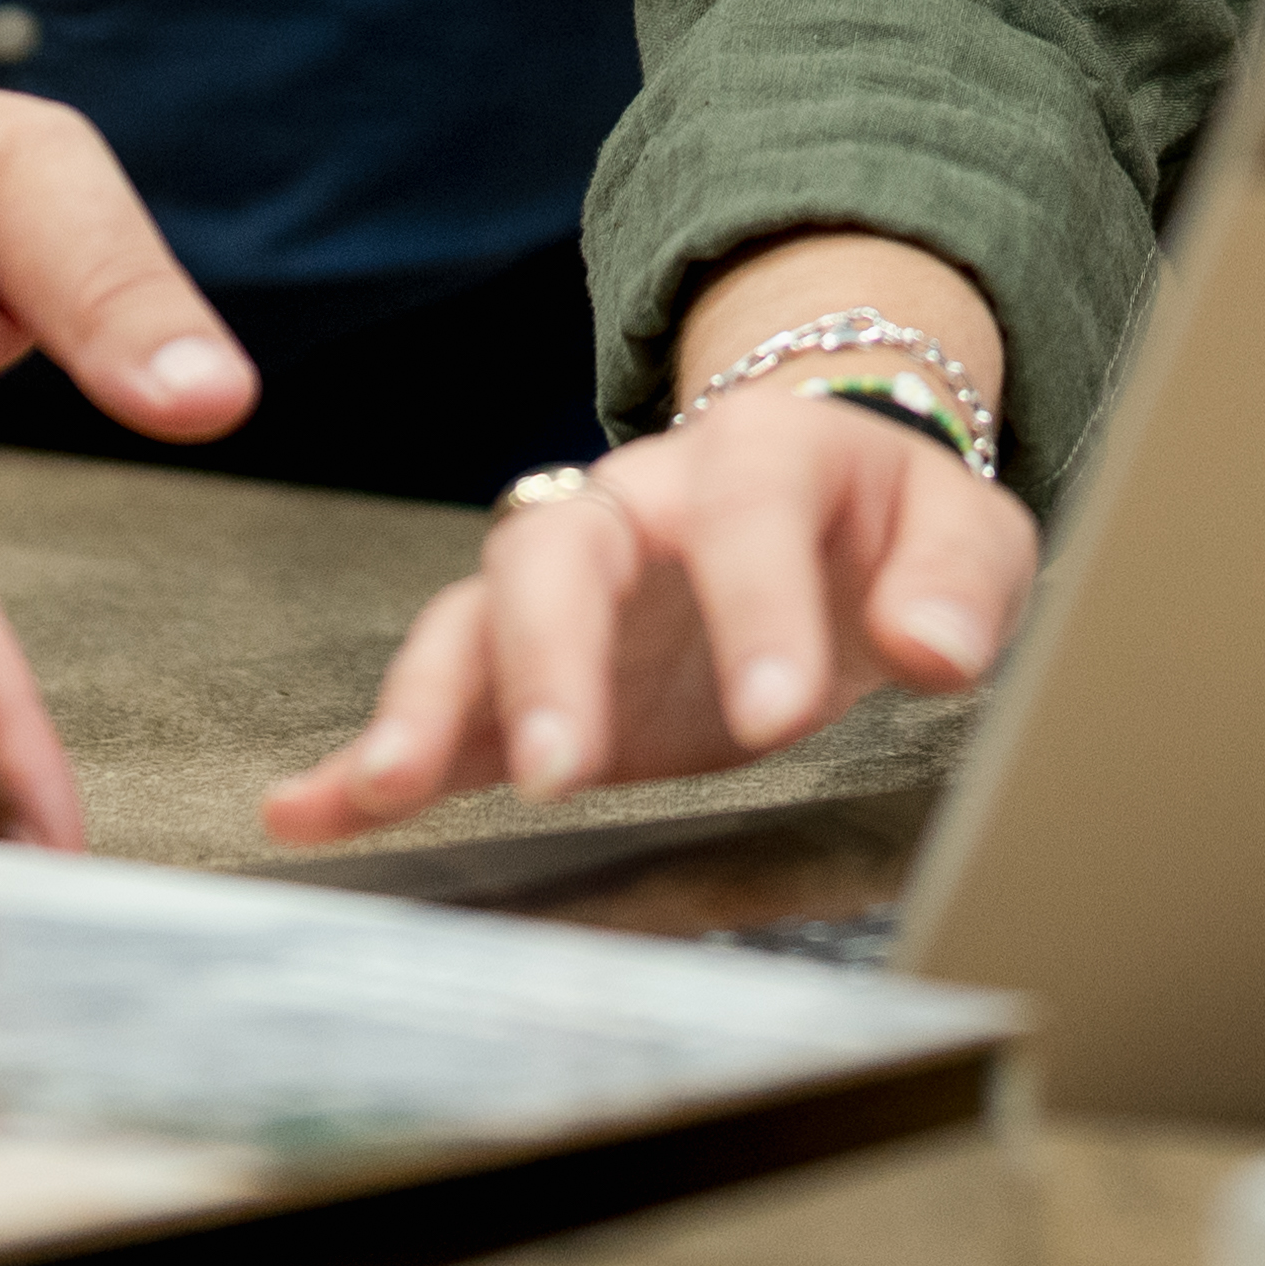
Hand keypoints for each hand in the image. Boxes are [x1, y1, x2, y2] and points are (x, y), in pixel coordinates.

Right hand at [268, 238, 1029, 847]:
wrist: (826, 497)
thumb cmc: (889, 522)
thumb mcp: (960, 530)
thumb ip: (958, 580)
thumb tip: (937, 650)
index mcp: (753, 455)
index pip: (744, 510)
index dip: (756, 602)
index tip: (778, 708)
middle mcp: (633, 504)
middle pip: (559, 550)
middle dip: (553, 656)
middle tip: (566, 766)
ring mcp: (568, 586)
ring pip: (475, 614)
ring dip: (432, 700)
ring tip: (395, 787)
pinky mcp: (526, 671)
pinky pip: (439, 698)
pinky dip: (363, 752)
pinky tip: (304, 810)